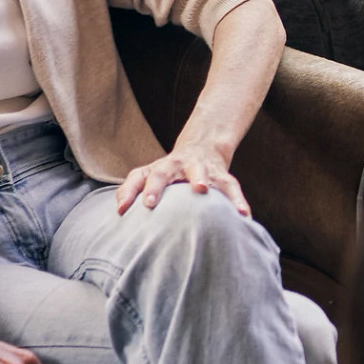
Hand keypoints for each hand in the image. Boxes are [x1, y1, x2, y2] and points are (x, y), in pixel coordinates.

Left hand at [115, 137, 247, 216]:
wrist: (203, 148)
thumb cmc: (170, 172)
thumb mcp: (149, 176)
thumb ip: (130, 191)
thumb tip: (119, 212)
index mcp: (156, 169)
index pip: (138, 178)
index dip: (129, 192)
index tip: (122, 210)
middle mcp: (175, 165)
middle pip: (162, 171)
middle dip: (156, 186)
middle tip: (150, 203)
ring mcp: (200, 168)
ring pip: (198, 171)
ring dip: (198, 178)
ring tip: (200, 189)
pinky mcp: (221, 175)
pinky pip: (231, 187)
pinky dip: (238, 201)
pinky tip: (244, 216)